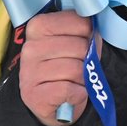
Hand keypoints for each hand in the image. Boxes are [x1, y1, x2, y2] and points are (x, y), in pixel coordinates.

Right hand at [18, 10, 92, 125]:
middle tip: (78, 68)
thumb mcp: (73, 43)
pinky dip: (78, 94)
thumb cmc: (65, 69)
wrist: (53, 104)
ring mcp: (30, 72)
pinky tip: (69, 95)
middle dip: (87, 60)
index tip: (83, 45)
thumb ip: (83, 31)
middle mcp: (30, 48)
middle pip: (80, 47)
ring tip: (72, 82)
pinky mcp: (36, 96)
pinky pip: (71, 90)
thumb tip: (96, 29)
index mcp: (38, 27)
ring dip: (82, 79)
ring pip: (76, 69)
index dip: (90, 36)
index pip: (80, 21)